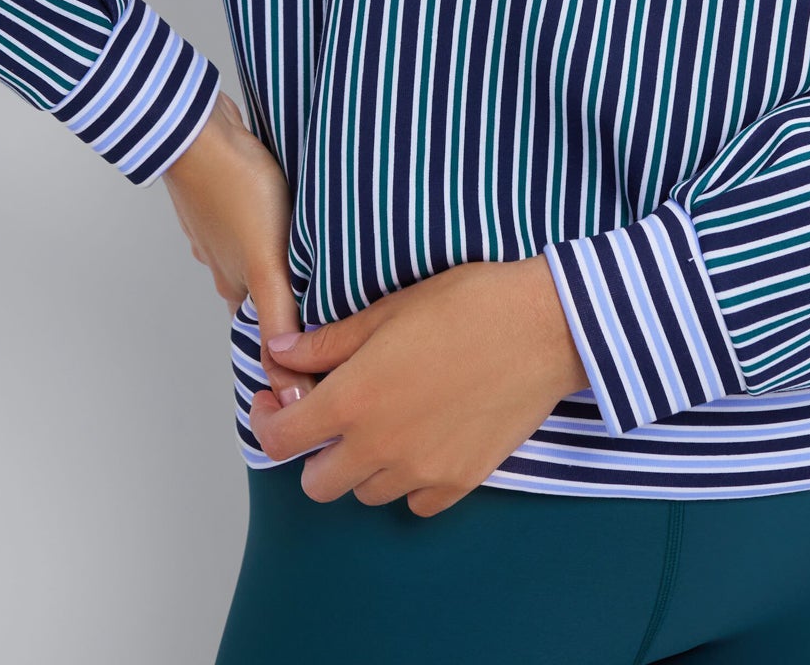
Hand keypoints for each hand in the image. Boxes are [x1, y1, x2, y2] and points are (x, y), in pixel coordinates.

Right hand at [162, 89, 316, 408]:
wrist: (200, 128)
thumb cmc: (234, 187)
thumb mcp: (266, 259)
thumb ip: (279, 313)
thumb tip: (289, 376)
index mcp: (234, 282)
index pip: (265, 330)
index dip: (289, 346)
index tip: (317, 351)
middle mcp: (225, 259)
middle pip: (263, 293)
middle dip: (290, 302)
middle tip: (329, 301)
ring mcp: (223, 225)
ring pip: (258, 254)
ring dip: (283, 259)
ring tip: (319, 256)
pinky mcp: (230, 191)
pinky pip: (256, 218)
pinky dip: (274, 222)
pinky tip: (295, 210)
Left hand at [250, 255, 589, 515]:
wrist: (543, 327)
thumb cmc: (467, 305)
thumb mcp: (387, 310)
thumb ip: (327, 343)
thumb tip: (279, 351)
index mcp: (353, 399)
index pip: (279, 441)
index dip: (266, 422)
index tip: (276, 403)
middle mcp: (379, 446)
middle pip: (317, 484)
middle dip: (315, 453)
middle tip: (333, 416)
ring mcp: (421, 471)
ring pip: (365, 493)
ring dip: (362, 466)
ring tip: (385, 421)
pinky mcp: (459, 482)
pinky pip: (415, 503)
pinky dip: (409, 481)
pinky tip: (423, 439)